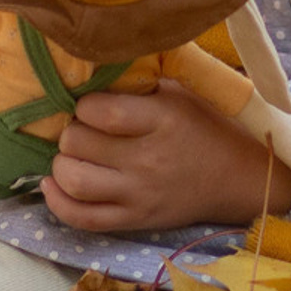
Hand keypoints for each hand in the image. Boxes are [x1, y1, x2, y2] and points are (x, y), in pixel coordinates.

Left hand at [41, 81, 285, 232]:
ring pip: (75, 181)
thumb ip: (140, 83)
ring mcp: (139, 195)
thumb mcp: (180, 93)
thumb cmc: (205, 127)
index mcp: (162, 120)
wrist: (236, 179)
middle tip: (79, 128)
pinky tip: (53, 184)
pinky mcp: (134, 221)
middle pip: (80, 144)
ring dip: (61, 164)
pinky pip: (83, 219)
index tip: (89, 104)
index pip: (102, 112)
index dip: (84, 104)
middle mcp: (148, 160)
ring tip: (70, 154)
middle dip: (70, 132)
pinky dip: (58, 202)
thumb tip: (93, 69)